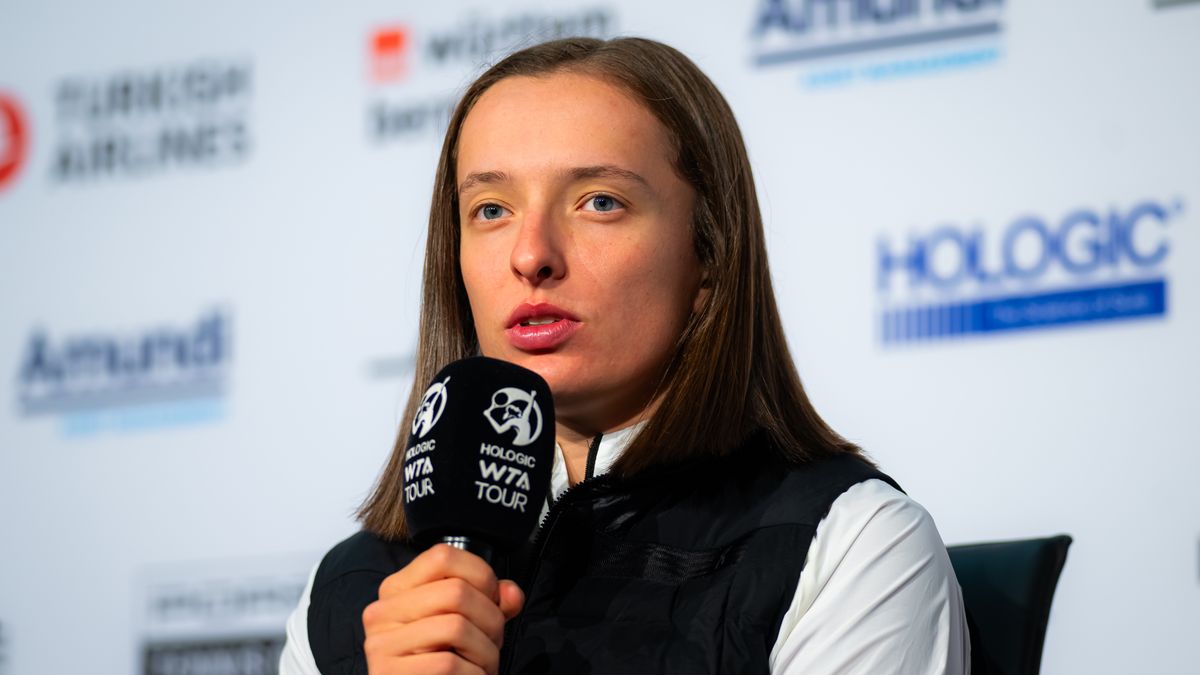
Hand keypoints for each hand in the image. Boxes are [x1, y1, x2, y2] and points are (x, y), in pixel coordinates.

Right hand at [362, 544, 524, 674]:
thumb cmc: (440, 663)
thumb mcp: (466, 623)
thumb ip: (490, 603)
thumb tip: (511, 593)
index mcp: (397, 590)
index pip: (442, 556)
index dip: (480, 575)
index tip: (492, 600)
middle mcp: (382, 612)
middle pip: (455, 592)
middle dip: (491, 619)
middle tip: (494, 641)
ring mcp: (381, 644)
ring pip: (455, 627)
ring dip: (486, 651)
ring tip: (485, 664)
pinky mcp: (389, 673)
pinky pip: (448, 664)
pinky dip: (474, 674)